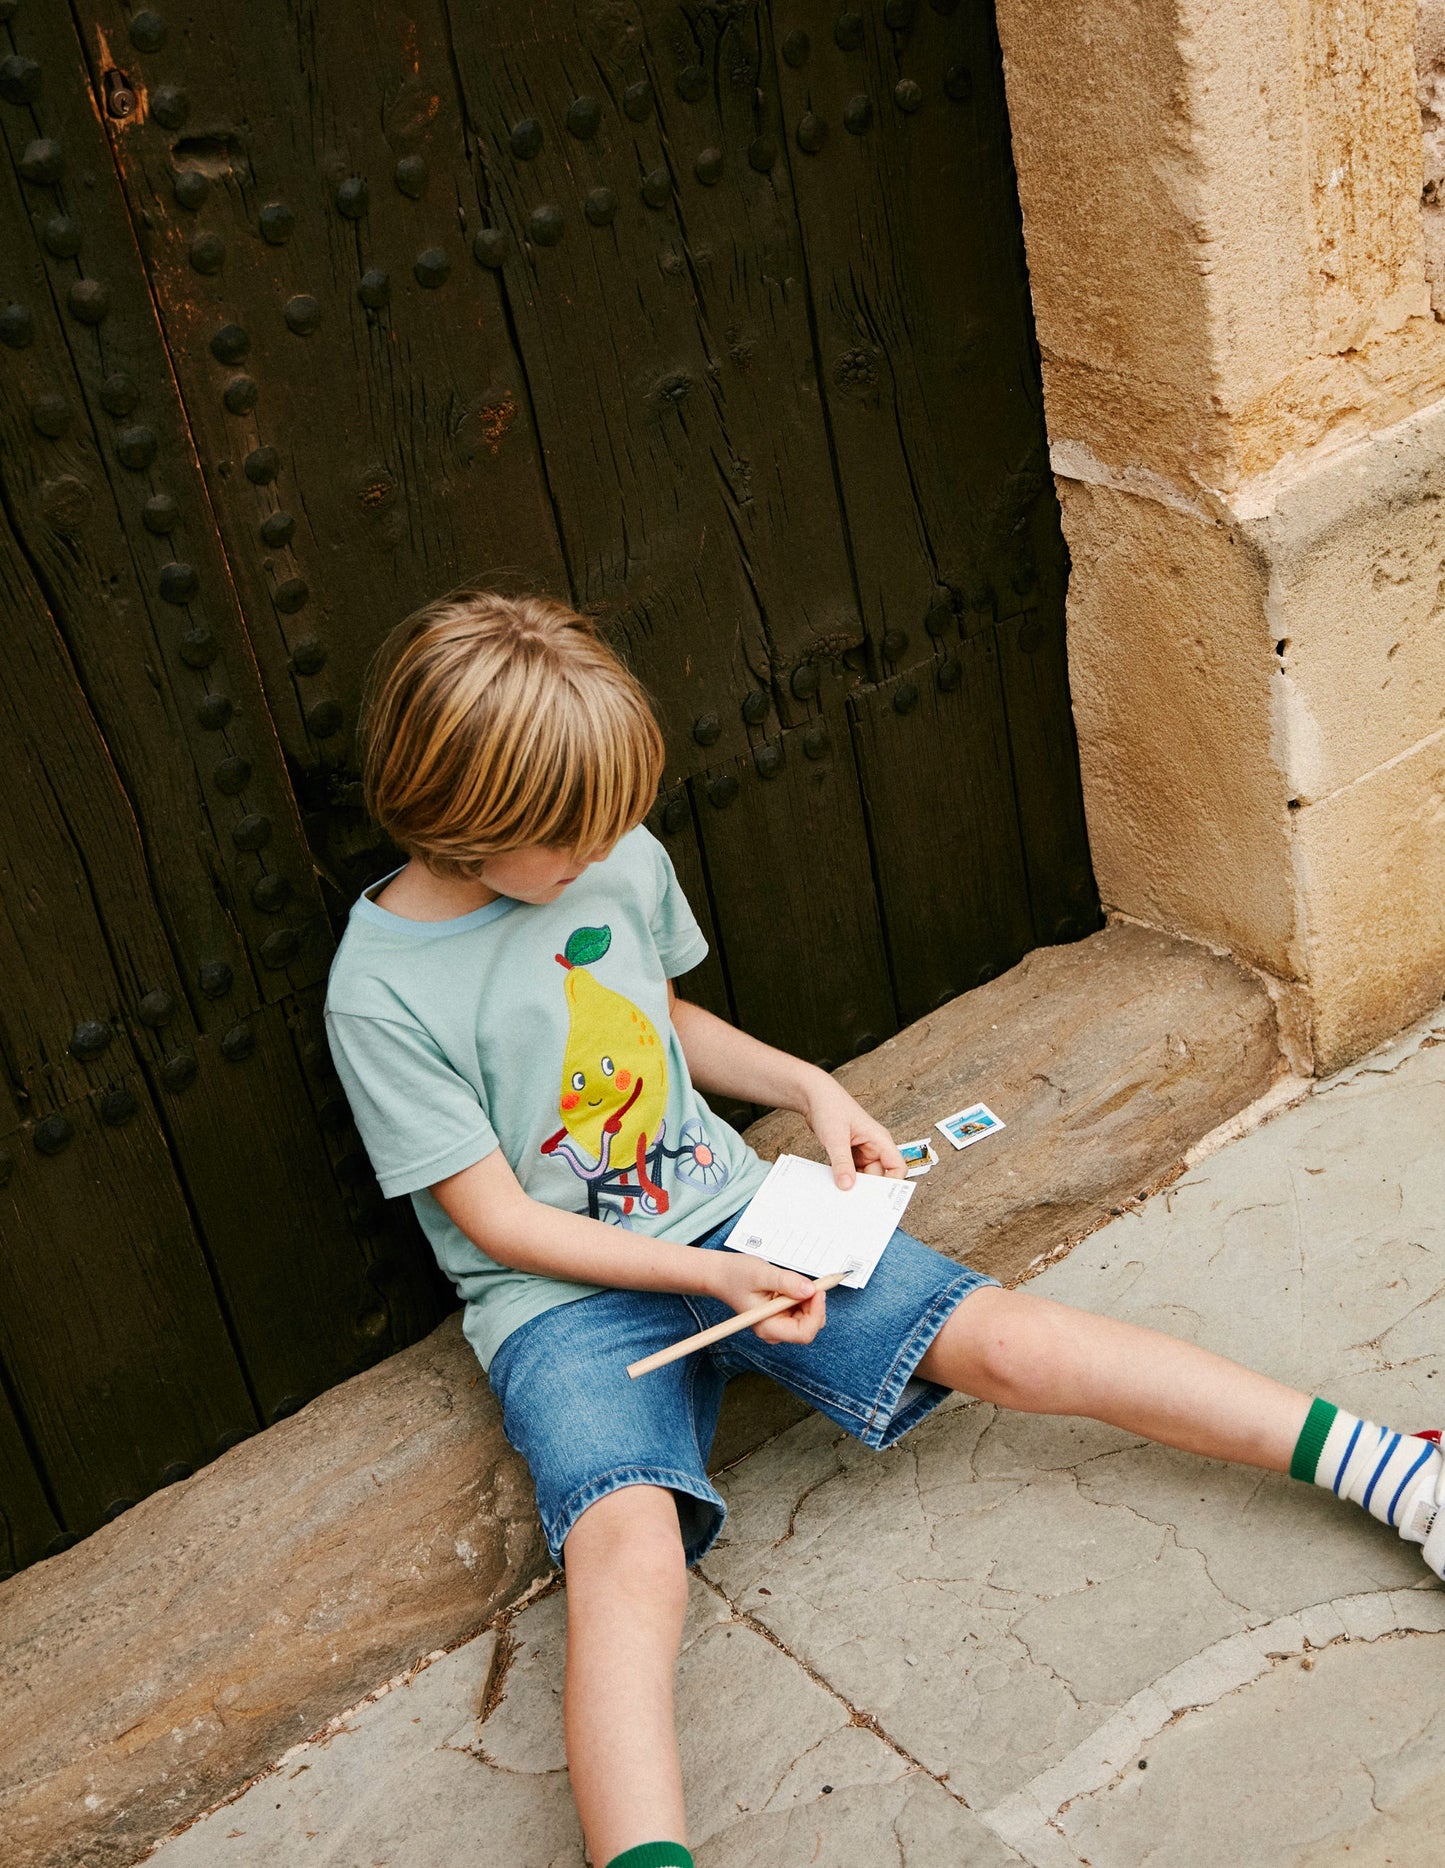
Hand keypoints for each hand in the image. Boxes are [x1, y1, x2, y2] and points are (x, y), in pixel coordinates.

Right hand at [704, 1250, 827, 1345]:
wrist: (723, 1275)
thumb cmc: (736, 1275)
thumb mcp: (762, 1274)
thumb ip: (786, 1282)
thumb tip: (810, 1290)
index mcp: (768, 1327)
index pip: (804, 1333)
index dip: (816, 1313)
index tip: (818, 1290)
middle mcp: (775, 1330)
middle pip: (810, 1326)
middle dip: (814, 1304)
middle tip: (808, 1282)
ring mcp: (780, 1324)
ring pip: (810, 1318)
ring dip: (809, 1299)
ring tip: (790, 1282)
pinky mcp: (783, 1315)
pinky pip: (804, 1310)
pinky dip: (804, 1296)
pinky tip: (789, 1285)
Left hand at [801, 1071, 905, 1188]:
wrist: (813, 1095)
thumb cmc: (830, 1106)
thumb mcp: (836, 1137)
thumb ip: (842, 1162)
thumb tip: (847, 1186)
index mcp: (879, 1139)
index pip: (897, 1167)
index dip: (892, 1183)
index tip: (878, 1198)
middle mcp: (873, 1147)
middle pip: (878, 1176)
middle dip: (867, 1188)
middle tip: (853, 1201)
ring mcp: (861, 1151)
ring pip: (863, 1176)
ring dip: (853, 1184)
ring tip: (840, 1194)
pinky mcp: (848, 1153)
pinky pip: (850, 1172)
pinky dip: (843, 1178)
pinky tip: (833, 1184)